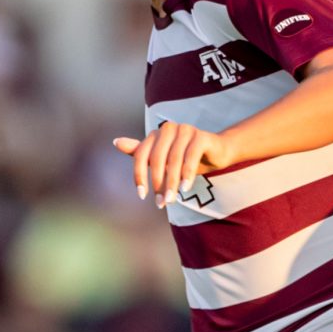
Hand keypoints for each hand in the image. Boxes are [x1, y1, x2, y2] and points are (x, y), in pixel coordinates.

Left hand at [113, 123, 236, 208]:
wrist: (216, 152)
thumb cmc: (185, 157)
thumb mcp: (162, 159)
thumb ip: (140, 153)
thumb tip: (115, 142)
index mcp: (156, 134)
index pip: (141, 155)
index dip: (139, 176)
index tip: (142, 196)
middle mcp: (168, 129)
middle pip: (157, 158)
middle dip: (158, 183)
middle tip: (161, 202)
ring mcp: (185, 130)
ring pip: (174, 159)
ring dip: (172, 182)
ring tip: (172, 199)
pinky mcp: (201, 136)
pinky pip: (191, 156)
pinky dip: (187, 174)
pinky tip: (185, 188)